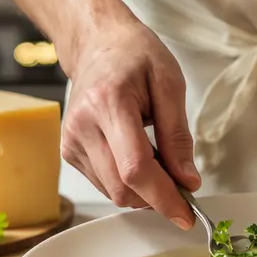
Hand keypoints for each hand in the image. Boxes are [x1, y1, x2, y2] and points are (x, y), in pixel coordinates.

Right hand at [60, 10, 199, 227]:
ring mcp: (72, 140)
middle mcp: (83, 126)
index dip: (163, 197)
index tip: (186, 213)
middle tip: (183, 186)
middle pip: (122, 187)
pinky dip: (128, 183)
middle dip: (157, 198)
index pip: (135, 168)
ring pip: (113, 192)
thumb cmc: (135, 56)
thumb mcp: (170, 85)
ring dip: (143, 191)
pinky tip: (139, 159)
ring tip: (160, 162)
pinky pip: (104, 184)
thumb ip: (178, 137)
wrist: (98, 43)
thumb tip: (187, 181)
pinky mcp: (69, 151)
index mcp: (108, 103)